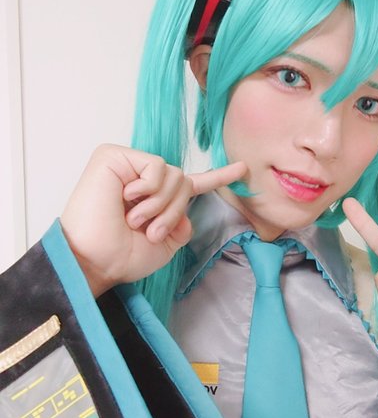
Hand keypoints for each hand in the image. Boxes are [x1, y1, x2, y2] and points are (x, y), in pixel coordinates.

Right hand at [61, 144, 245, 296]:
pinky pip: (157, 166)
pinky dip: (148, 188)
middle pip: (184, 181)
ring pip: (174, 174)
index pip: (192, 185)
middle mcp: (143, 180)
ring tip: (134, 219)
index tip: (243, 169)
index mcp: (155, 200)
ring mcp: (128, 166)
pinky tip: (126, 198)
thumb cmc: (122, 257)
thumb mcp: (165, 246)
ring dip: (160, 204)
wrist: (95, 261)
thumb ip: (182, 226)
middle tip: (149, 231)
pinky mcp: (114, 156)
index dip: (218, 177)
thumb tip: (186, 214)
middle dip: (174, 210)